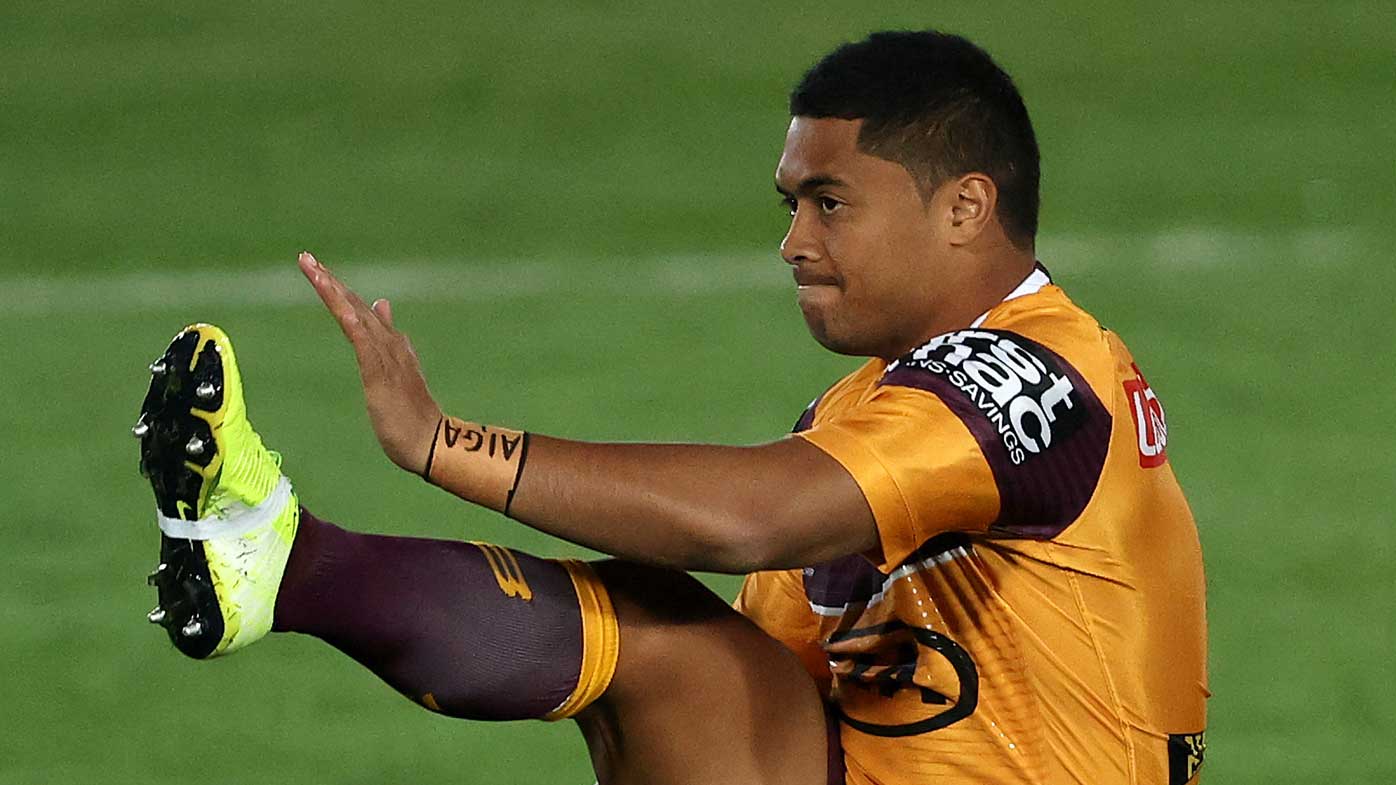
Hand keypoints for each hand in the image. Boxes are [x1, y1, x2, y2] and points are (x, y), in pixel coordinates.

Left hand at [298, 251, 442, 473]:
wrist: (429, 441)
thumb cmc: (411, 415)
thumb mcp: (394, 373)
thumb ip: (389, 339)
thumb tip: (383, 304)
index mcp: (390, 345)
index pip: (361, 312)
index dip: (340, 291)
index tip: (319, 270)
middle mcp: (389, 344)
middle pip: (355, 306)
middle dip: (330, 282)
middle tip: (306, 258)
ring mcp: (386, 357)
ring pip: (356, 317)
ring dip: (335, 293)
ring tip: (315, 272)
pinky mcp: (381, 374)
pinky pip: (363, 342)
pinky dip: (352, 321)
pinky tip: (340, 307)